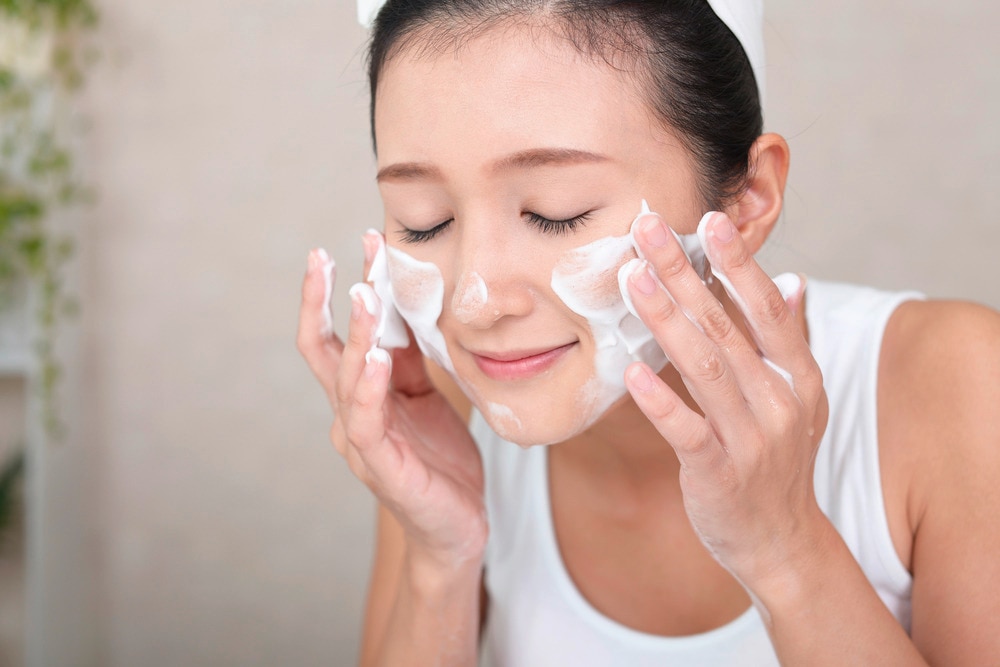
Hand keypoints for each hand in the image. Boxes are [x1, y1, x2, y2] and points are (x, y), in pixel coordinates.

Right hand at [296, 236, 486, 568]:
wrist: (458, 527)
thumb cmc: (441, 462)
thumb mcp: (430, 397)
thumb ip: (412, 359)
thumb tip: (411, 303)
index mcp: (362, 396)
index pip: (339, 335)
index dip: (342, 290)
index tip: (361, 243)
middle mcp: (351, 415)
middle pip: (323, 350)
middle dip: (320, 301)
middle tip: (326, 255)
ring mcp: (362, 442)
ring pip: (346, 379)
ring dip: (356, 333)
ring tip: (365, 293)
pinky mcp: (383, 468)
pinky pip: (369, 421)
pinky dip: (369, 387)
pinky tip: (377, 358)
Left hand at [623, 211, 829, 586]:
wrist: (780, 539)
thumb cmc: (777, 459)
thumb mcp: (798, 399)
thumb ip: (790, 340)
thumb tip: (795, 280)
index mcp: (799, 378)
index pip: (768, 310)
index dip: (739, 264)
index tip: (709, 220)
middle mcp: (781, 403)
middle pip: (727, 328)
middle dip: (685, 275)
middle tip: (647, 230)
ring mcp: (752, 441)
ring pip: (706, 369)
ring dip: (667, 321)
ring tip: (632, 279)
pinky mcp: (719, 474)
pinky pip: (688, 432)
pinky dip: (660, 401)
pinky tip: (632, 371)